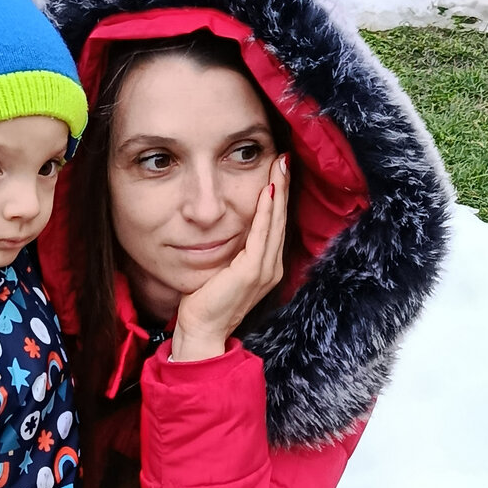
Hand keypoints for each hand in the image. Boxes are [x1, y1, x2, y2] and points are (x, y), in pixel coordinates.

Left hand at [172, 154, 288, 361]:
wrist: (202, 330)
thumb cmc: (206, 301)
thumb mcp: (222, 268)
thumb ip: (231, 248)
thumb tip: (225, 224)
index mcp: (266, 266)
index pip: (275, 224)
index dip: (279, 196)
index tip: (279, 170)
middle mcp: (271, 267)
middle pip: (281, 218)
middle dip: (284, 186)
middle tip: (285, 157)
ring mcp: (265, 270)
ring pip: (276, 223)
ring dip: (279, 191)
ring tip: (281, 165)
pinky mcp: (252, 272)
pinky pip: (261, 235)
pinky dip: (266, 212)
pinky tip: (268, 191)